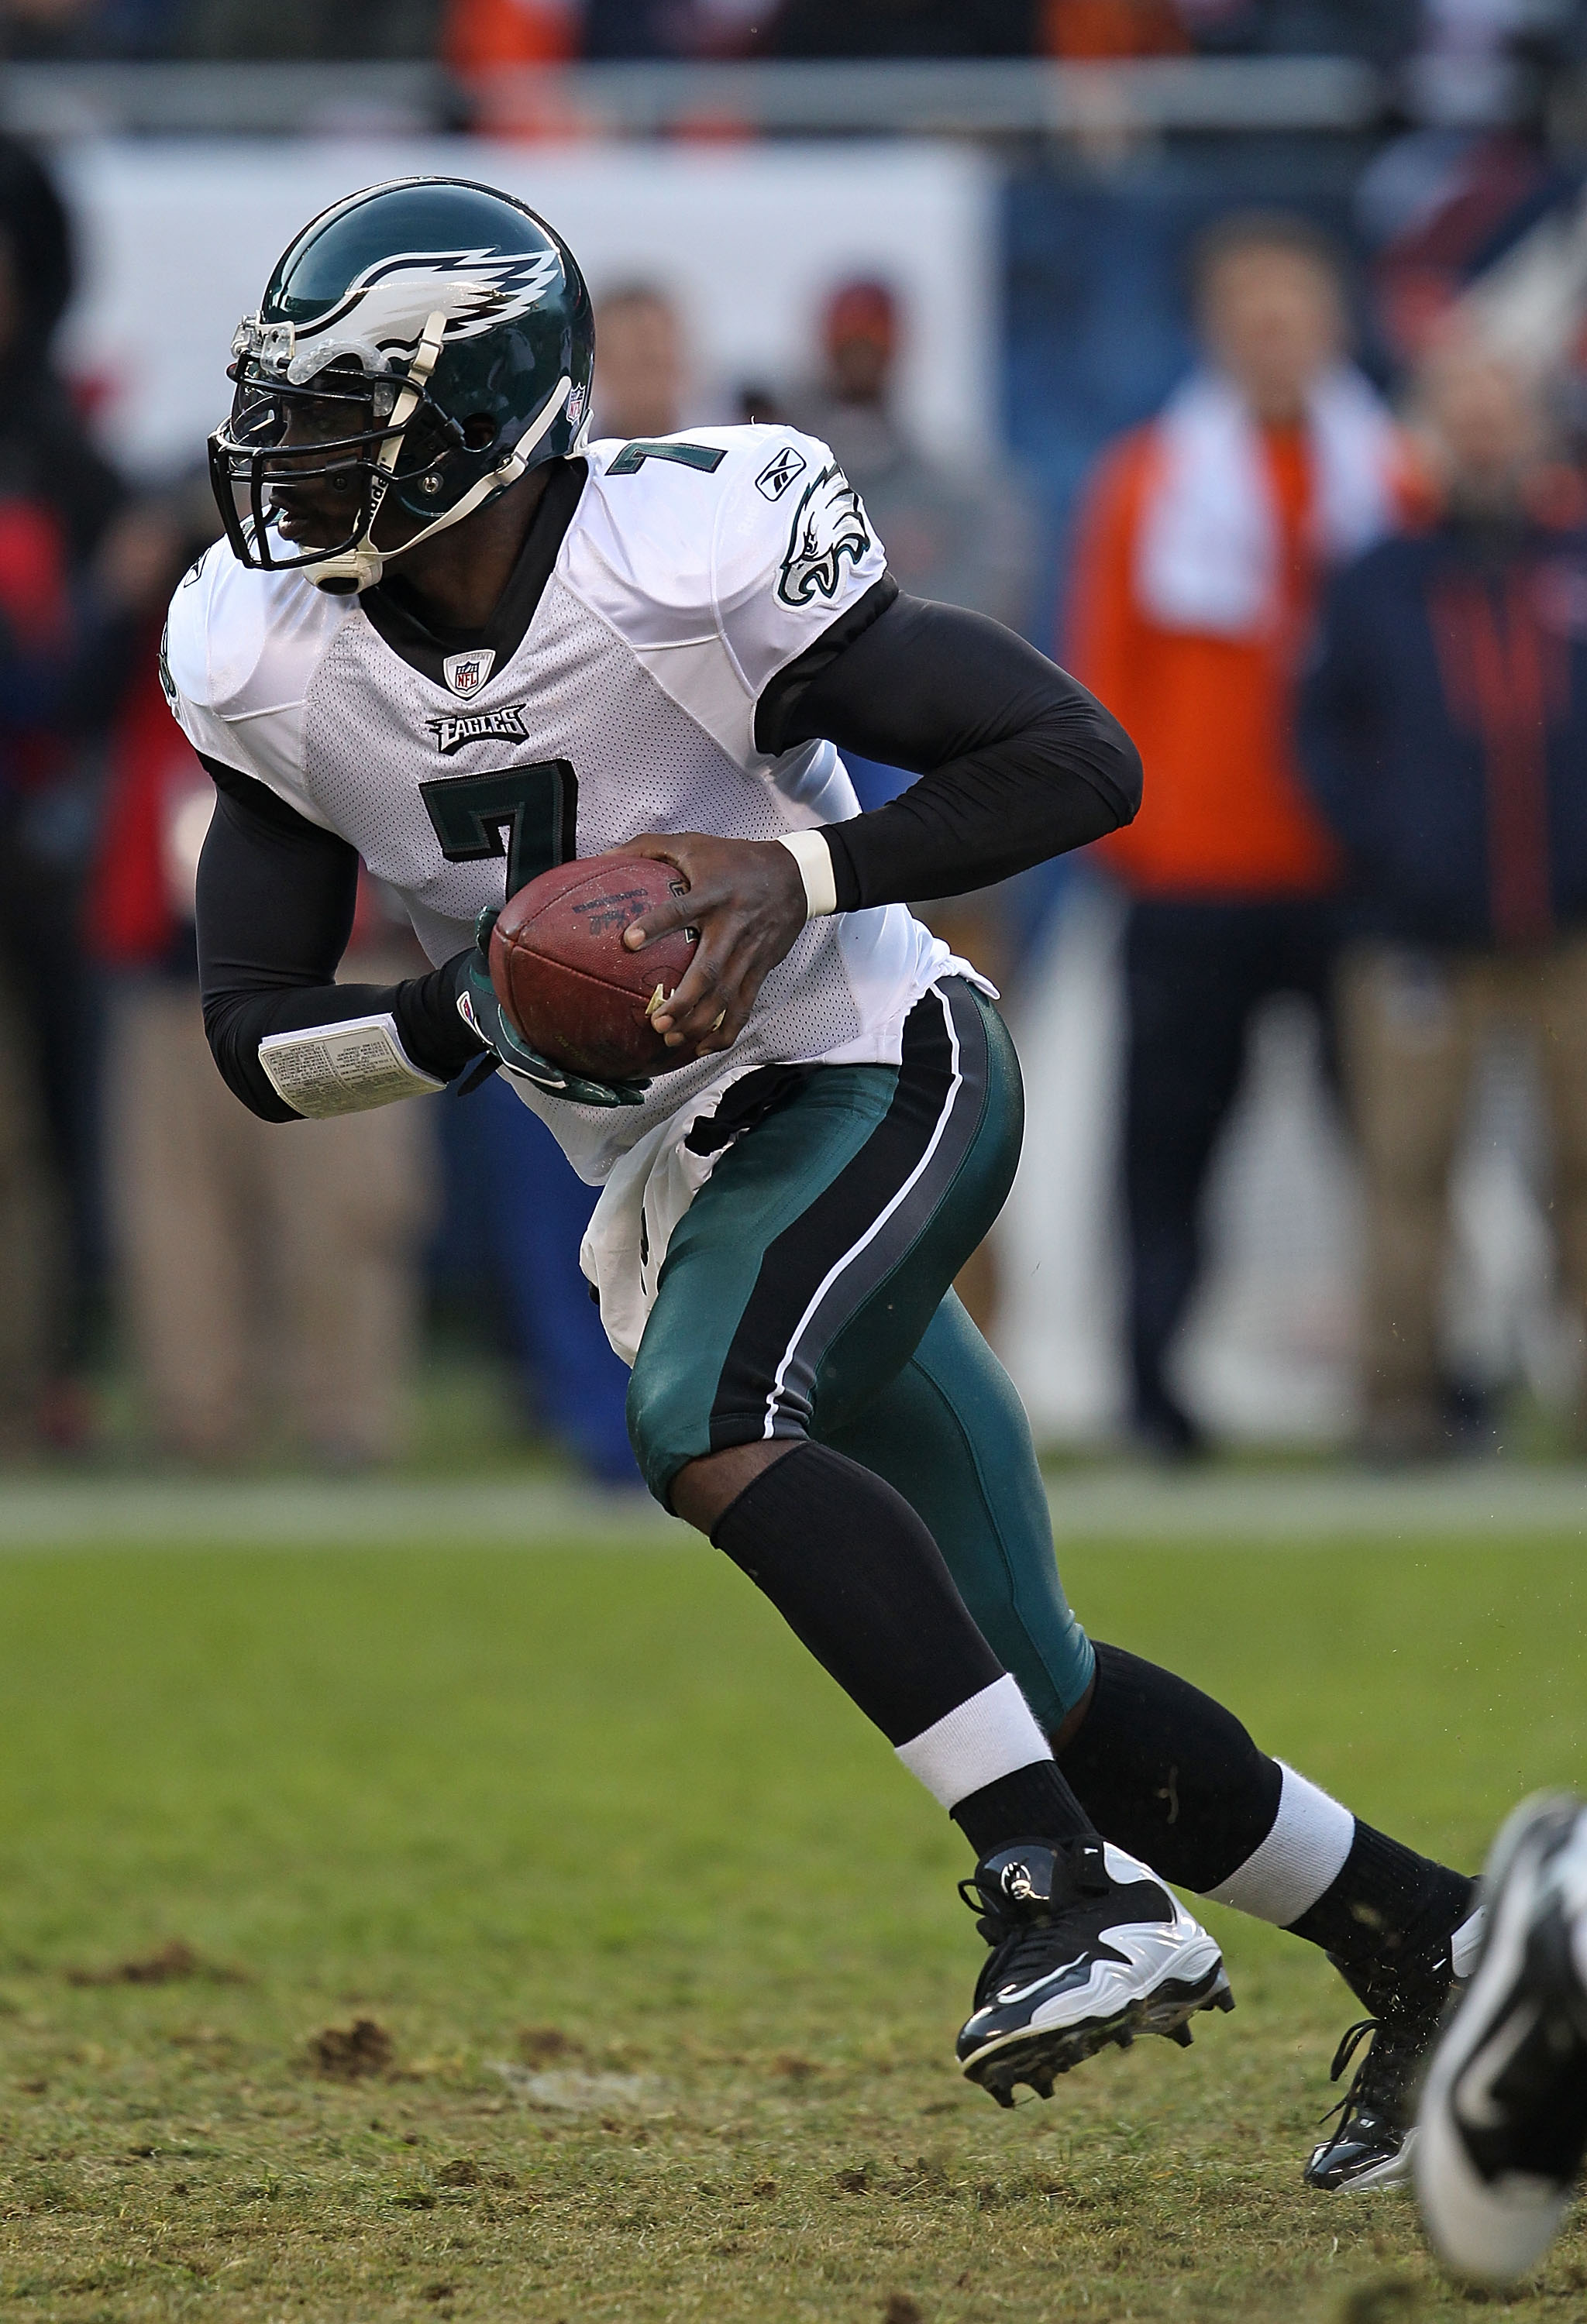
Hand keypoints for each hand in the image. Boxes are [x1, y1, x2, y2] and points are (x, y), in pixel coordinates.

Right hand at [458, 911, 647, 1107]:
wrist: (475, 1002)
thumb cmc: (483, 983)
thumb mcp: (480, 960)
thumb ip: (486, 941)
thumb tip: (486, 913)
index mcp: (507, 1039)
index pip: (524, 1060)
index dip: (543, 1071)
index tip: (560, 1078)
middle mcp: (530, 1056)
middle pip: (561, 1083)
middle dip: (588, 1091)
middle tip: (617, 1095)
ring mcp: (546, 1061)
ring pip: (580, 1083)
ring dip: (610, 1089)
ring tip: (641, 1089)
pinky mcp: (561, 1057)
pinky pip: (589, 1067)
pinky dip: (613, 1071)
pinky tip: (642, 1068)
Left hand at [621, 832, 807, 1058]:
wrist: (796, 876)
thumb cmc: (736, 858)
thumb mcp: (693, 843)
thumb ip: (647, 847)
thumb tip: (602, 856)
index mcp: (712, 894)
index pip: (681, 908)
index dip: (656, 924)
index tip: (628, 940)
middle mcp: (732, 926)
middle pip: (709, 971)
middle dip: (684, 1000)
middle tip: (656, 1020)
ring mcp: (749, 952)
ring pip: (726, 996)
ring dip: (700, 1023)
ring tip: (671, 1038)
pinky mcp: (761, 968)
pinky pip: (744, 1006)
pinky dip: (726, 1030)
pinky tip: (703, 1047)